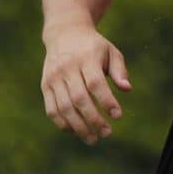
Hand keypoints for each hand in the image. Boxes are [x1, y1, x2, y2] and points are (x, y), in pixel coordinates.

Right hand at [40, 23, 131, 144]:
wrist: (64, 33)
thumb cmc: (93, 46)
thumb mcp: (110, 51)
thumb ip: (119, 70)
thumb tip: (127, 89)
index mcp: (86, 58)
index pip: (95, 83)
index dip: (106, 101)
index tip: (118, 116)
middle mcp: (67, 68)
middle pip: (79, 98)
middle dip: (93, 119)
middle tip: (107, 133)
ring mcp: (53, 78)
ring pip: (64, 107)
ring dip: (78, 126)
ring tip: (92, 139)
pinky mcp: (45, 85)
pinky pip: (51, 109)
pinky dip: (62, 123)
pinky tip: (75, 131)